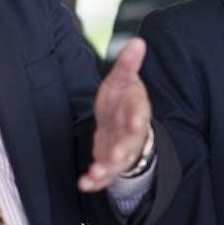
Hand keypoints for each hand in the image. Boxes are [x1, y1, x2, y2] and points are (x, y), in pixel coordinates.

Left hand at [78, 36, 151, 191]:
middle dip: (124, 149)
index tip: (135, 120)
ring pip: (118, 163)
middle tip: (117, 154)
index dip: (137, 117)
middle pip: (130, 143)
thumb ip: (129, 64)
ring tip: (95, 173)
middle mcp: (131, 134)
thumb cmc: (123, 100)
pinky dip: (95, 181)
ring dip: (107, 169)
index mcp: (136, 111)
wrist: (122, 122)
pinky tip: (84, 183)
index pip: (139, 113)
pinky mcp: (110, 163)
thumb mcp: (124, 79)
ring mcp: (121, 151)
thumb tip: (138, 41)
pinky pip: (104, 175)